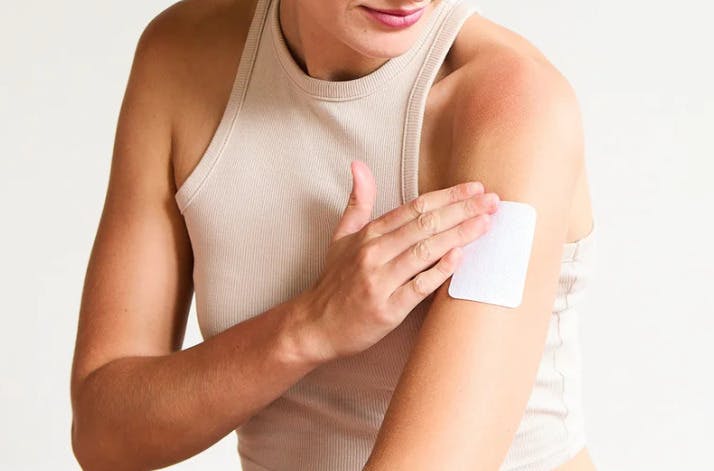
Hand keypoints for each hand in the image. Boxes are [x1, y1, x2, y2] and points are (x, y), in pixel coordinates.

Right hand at [301, 160, 499, 360]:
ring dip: (458, 235)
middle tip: (492, 201)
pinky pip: (418, 287)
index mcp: (369, 234)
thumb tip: (359, 165)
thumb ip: (357, 201)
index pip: (414, 208)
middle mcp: (374, 253)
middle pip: (424, 224)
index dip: (447, 196)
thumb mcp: (341, 236)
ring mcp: (380, 280)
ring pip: (424, 251)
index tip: (474, 188)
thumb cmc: (334, 281)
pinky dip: (439, 271)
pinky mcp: (386, 308)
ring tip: (485, 224)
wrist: (315, 325)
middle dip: (461, 210)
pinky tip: (459, 257)